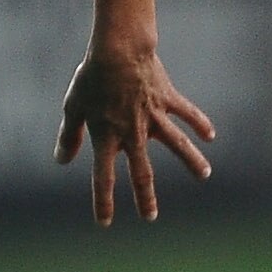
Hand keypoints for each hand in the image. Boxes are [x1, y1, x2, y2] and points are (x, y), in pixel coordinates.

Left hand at [54, 48, 213, 224]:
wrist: (119, 49)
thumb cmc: (92, 77)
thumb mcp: (73, 107)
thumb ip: (70, 136)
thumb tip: (62, 161)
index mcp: (107, 137)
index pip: (103, 178)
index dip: (103, 202)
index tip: (105, 222)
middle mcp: (133, 133)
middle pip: (142, 172)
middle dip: (146, 197)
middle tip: (151, 217)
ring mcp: (154, 116)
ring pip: (177, 144)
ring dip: (191, 161)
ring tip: (204, 175)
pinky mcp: (168, 98)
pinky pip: (187, 113)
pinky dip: (200, 123)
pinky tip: (210, 136)